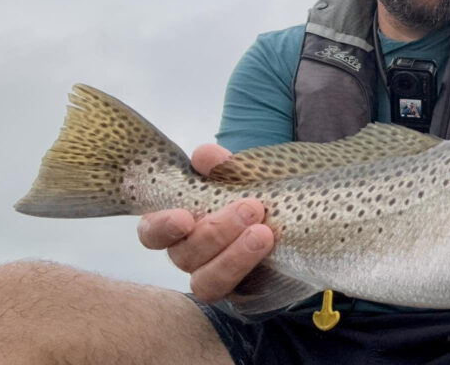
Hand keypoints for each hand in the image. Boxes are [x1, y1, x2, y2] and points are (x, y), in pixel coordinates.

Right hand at [136, 144, 274, 302]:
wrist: (296, 220)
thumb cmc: (257, 195)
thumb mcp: (246, 176)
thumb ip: (224, 167)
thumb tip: (205, 156)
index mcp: (179, 224)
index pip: (152, 232)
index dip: (162, 228)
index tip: (184, 218)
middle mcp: (190, 254)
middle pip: (184, 255)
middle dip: (216, 232)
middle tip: (251, 208)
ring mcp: (213, 276)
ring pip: (206, 280)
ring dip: (233, 257)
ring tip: (263, 234)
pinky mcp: (240, 293)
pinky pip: (235, 291)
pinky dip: (248, 270)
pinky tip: (269, 249)